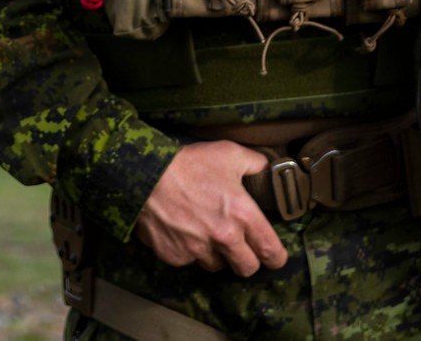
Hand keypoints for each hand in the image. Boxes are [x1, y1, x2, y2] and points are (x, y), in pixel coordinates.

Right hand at [133, 141, 287, 275]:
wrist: (144, 174)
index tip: (273, 255)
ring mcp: (198, 250)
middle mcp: (223, 237)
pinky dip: (188, 250)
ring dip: (216, 254)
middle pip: (247, 268)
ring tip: (206, 233)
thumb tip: (271, 170)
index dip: (275, 257)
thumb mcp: (228, 153)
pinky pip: (188, 261)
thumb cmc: (188, 163)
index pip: (271, 251)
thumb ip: (256, 164)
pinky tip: (182, 230)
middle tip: (240, 247)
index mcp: (242, 214)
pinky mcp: (175, 256)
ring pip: (217, 266)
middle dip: (247, 260)